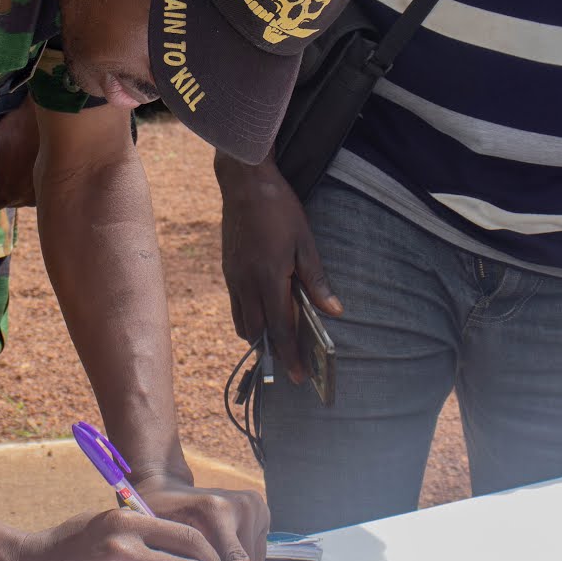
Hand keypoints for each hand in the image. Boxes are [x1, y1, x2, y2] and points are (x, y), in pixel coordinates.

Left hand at [0, 104, 39, 210]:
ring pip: (19, 198)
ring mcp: (41, 193)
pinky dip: (27, 185)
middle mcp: (26, 198)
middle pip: (5, 202)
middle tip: (0, 165)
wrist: (47, 119)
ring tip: (16, 163)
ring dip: (14, 187)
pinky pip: (32, 193)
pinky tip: (28, 166)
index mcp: (9, 191)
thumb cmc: (15, 130)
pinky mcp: (52, 186)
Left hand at [138, 472, 276, 560]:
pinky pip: (257, 552)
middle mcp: (240, 504)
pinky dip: (241, 557)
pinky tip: (221, 544)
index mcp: (214, 511)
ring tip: (210, 552)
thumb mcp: (159, 542)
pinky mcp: (261, 510)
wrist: (168, 489)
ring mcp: (254, 505)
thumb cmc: (158, 519)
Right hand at [215, 155, 339, 381]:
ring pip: (242, 321)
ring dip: (258, 337)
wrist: (244, 182)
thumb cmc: (279, 209)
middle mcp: (246, 283)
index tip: (298, 378)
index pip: (280, 329)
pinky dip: (248, 317)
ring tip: (276, 342)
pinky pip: (236, 304)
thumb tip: (334, 312)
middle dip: (272, 352)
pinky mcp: (227, 269)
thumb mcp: (305, 242)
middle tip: (289, 365)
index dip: (289, 356)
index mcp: (269, 279)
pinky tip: (262, 312)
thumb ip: (317, 280)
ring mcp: (233, 277)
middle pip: (257, 332)